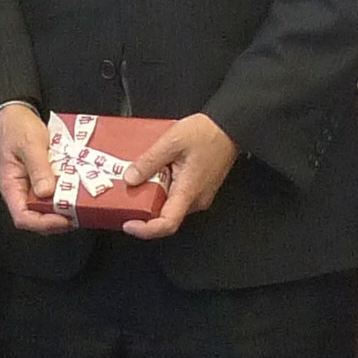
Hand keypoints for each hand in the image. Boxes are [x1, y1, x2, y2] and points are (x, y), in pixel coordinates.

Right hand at [0, 103, 75, 234]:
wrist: (15, 113)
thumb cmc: (17, 128)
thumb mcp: (29, 144)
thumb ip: (38, 167)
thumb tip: (47, 192)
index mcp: (11, 186)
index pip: (23, 218)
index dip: (43, 224)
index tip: (64, 219)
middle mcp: (22, 191)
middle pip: (38, 218)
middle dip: (58, 220)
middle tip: (79, 214)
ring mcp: (34, 186)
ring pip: (48, 208)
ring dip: (65, 209)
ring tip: (83, 205)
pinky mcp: (44, 179)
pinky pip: (55, 194)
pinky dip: (68, 196)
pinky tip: (80, 191)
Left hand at [120, 112, 240, 238]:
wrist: (230, 127)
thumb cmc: (208, 133)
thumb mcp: (172, 141)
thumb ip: (149, 161)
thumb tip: (130, 178)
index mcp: (189, 191)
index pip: (167, 224)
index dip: (145, 230)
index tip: (129, 224)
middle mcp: (196, 199)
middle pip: (164, 216)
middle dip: (143, 208)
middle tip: (127, 193)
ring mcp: (199, 195)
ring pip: (169, 205)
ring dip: (151, 195)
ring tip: (140, 176)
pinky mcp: (198, 188)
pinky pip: (175, 195)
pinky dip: (161, 188)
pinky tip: (155, 172)